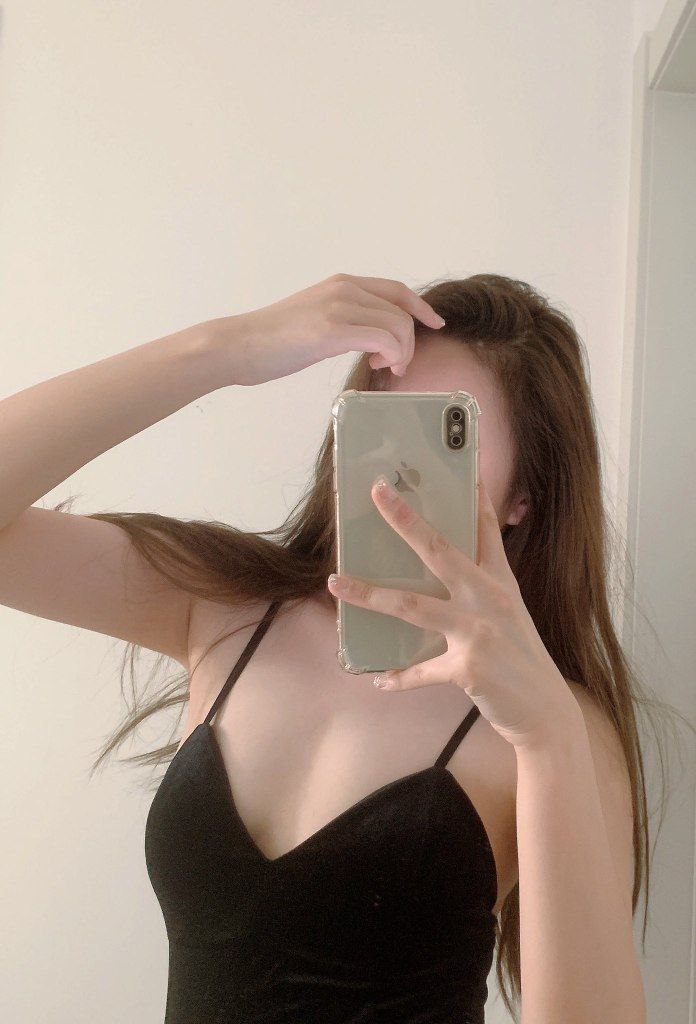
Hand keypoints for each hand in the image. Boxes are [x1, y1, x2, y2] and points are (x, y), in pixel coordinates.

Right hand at [204, 273, 445, 385]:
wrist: (238, 345)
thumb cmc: (272, 341)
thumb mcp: (314, 319)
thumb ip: (343, 319)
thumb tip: (368, 338)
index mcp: (341, 283)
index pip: (396, 289)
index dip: (420, 307)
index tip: (434, 325)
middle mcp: (344, 288)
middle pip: (402, 309)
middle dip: (409, 340)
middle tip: (396, 364)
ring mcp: (338, 307)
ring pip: (397, 325)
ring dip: (401, 352)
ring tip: (385, 367)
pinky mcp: (332, 330)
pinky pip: (384, 338)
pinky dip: (392, 354)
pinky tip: (378, 365)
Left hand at [327, 475, 582, 752]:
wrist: (545, 711)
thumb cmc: (520, 658)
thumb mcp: (508, 612)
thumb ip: (479, 586)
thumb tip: (442, 566)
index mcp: (500, 581)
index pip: (485, 528)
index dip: (473, 494)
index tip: (460, 463)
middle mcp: (490, 598)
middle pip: (440, 550)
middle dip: (406, 520)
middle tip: (379, 493)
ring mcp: (479, 631)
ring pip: (413, 606)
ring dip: (370, 594)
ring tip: (336, 583)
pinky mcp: (467, 667)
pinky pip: (420, 670)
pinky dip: (399, 677)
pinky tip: (379, 679)